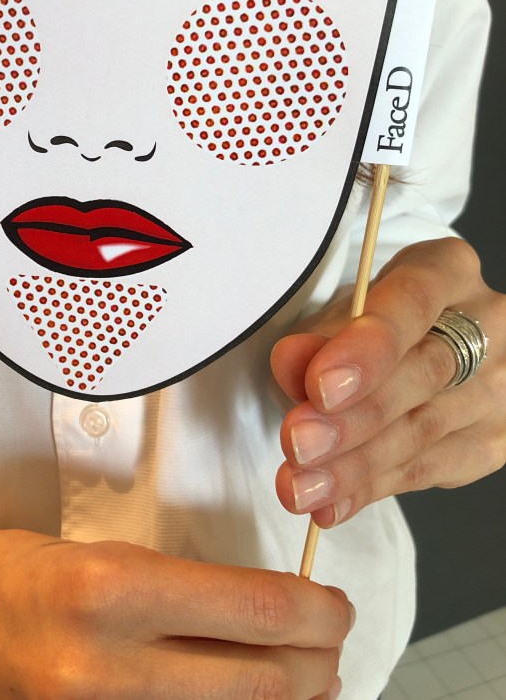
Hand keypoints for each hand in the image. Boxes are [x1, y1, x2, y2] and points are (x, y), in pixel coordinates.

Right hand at [0, 513, 352, 698]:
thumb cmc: (7, 573)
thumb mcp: (96, 554)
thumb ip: (179, 591)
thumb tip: (267, 613)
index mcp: (108, 588)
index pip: (255, 610)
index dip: (316, 611)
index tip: (334, 606)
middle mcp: (104, 666)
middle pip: (263, 681)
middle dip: (319, 664)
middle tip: (331, 645)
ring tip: (301, 679)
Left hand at [272, 237, 505, 526]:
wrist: (423, 344)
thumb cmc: (375, 320)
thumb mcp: (344, 311)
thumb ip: (319, 337)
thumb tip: (290, 362)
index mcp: (449, 270)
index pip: (414, 301)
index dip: (367, 346)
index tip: (319, 384)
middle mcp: (489, 324)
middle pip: (424, 373)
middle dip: (353, 415)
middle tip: (298, 442)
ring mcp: (499, 388)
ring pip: (425, 431)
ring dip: (353, 466)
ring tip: (299, 485)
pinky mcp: (491, 441)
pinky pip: (427, 471)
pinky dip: (369, 490)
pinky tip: (329, 504)